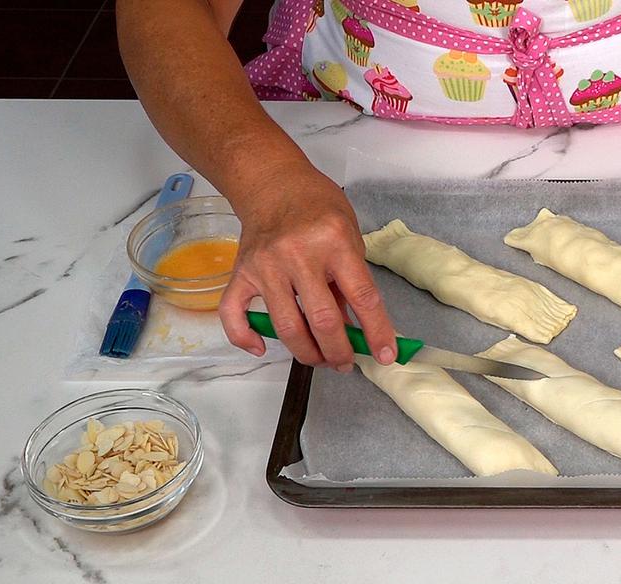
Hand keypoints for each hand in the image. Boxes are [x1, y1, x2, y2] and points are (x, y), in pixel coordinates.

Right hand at [218, 163, 396, 370]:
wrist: (273, 183)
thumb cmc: (318, 207)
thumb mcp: (349, 236)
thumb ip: (351, 280)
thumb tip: (356, 327)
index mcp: (335, 242)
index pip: (362, 297)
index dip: (376, 332)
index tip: (386, 354)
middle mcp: (298, 255)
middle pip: (322, 320)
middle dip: (339, 351)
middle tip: (346, 363)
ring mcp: (266, 265)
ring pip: (286, 326)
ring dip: (306, 353)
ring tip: (320, 360)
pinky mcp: (241, 272)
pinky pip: (234, 314)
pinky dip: (245, 337)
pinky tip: (262, 347)